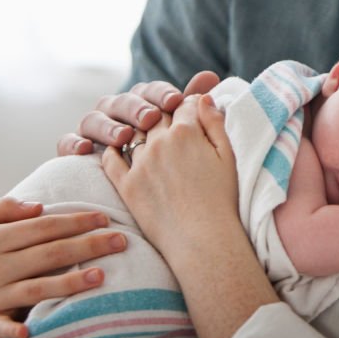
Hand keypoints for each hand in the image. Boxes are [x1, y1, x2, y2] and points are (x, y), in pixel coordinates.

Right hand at [0, 197, 126, 337]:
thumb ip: (1, 208)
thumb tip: (37, 205)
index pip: (42, 227)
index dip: (75, 221)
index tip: (104, 218)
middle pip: (48, 254)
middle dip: (87, 245)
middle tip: (121, 241)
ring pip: (35, 288)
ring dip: (68, 284)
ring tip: (100, 276)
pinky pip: (2, 326)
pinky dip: (14, 329)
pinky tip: (33, 329)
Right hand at [56, 71, 220, 155]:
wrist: (163, 203)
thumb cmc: (177, 165)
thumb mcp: (188, 135)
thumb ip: (195, 105)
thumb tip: (210, 75)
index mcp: (144, 103)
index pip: (149, 91)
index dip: (161, 93)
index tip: (176, 100)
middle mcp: (117, 113)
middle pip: (120, 101)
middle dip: (135, 108)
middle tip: (150, 118)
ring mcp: (96, 131)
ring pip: (93, 118)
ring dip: (107, 124)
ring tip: (123, 136)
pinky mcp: (78, 151)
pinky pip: (67, 143)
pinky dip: (72, 143)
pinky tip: (85, 150)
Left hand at [101, 94, 235, 256]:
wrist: (202, 239)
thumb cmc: (222, 199)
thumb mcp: (228, 156)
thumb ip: (215, 123)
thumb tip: (203, 98)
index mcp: (186, 131)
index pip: (184, 104)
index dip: (190, 105)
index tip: (193, 112)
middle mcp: (159, 142)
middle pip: (157, 115)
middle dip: (165, 114)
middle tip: (170, 123)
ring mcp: (139, 163)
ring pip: (134, 134)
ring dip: (141, 131)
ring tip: (148, 137)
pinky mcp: (126, 185)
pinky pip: (110, 158)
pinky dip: (112, 149)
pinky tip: (118, 148)